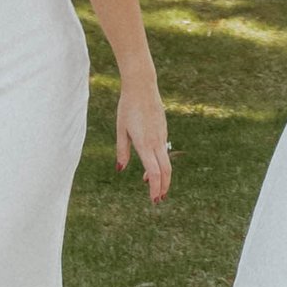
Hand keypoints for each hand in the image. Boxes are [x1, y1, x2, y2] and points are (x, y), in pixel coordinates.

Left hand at [116, 72, 171, 203]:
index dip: (155, 188)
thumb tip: (120, 169)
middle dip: (163, 187)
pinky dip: (160, 163)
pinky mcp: (163, 129)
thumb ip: (122, 151)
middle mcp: (156, 141)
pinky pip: (164, 151)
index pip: (155, 171)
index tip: (153, 199)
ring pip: (166, 161)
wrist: (142, 86)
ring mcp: (162, 135)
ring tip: (152, 186)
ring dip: (162, 176)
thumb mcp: (121, 130)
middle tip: (158, 200)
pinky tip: (151, 165)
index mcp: (144, 143)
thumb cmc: (127, 107)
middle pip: (166, 170)